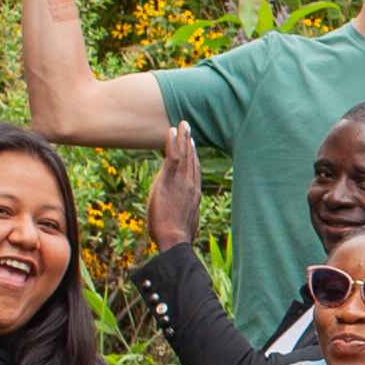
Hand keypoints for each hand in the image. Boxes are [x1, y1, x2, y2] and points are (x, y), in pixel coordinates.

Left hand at [145, 120, 210, 254]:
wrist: (174, 239)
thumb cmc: (176, 238)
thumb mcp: (183, 225)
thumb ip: (183, 215)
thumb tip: (181, 219)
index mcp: (194, 194)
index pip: (195, 171)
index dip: (193, 156)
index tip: (192, 145)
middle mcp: (191, 185)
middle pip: (191, 158)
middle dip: (189, 141)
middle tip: (188, 127)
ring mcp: (182, 182)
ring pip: (184, 154)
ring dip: (182, 137)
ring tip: (181, 124)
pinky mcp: (170, 180)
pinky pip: (172, 156)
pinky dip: (172, 142)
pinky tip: (171, 131)